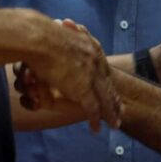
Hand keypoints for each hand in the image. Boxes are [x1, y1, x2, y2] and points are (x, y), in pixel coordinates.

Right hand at [22, 17, 120, 131]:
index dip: (108, 81)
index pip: (104, 68)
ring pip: (105, 99)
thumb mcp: (60, 34)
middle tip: (122, 111)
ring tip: (115, 124)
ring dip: (110, 113)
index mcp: (90, 47)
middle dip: (115, 99)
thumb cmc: (41, 35)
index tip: (114, 91)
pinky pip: (92, 108)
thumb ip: (65, 41)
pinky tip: (97, 128)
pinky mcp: (81, 88)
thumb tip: (63, 33)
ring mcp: (90, 75)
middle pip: (108, 84)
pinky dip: (95, 119)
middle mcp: (94, 60)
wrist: (39, 38)